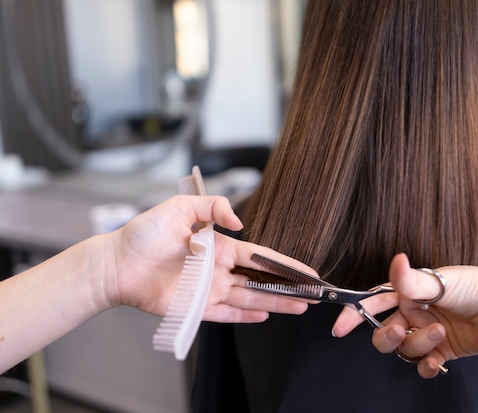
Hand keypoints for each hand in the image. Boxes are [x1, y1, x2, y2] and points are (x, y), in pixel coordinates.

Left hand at [104, 195, 311, 322]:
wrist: (116, 263)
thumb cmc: (144, 234)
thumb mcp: (179, 208)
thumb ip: (212, 207)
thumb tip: (239, 222)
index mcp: (219, 247)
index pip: (261, 258)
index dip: (285, 264)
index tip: (307, 271)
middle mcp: (219, 270)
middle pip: (262, 281)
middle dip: (289, 288)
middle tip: (314, 294)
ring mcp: (208, 291)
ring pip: (250, 299)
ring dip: (276, 303)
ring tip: (301, 307)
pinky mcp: (195, 309)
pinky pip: (226, 315)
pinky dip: (246, 317)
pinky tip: (265, 316)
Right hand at [333, 253, 477, 376]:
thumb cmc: (475, 287)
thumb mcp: (440, 281)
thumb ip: (411, 279)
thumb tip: (395, 260)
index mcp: (408, 293)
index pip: (373, 303)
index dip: (354, 314)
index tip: (340, 327)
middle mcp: (414, 313)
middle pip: (384, 332)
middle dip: (388, 336)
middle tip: (403, 331)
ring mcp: (427, 332)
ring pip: (404, 349)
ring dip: (418, 345)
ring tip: (440, 334)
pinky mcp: (442, 350)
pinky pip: (423, 364)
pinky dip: (428, 366)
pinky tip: (438, 360)